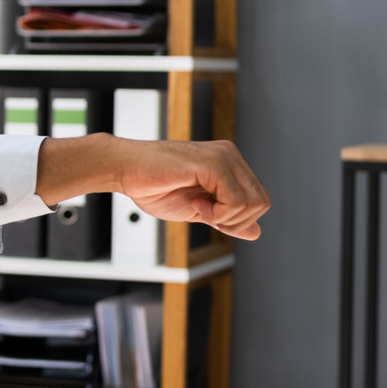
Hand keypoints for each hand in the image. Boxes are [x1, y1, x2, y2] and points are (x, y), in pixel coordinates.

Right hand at [111, 138, 269, 239]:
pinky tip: (197, 205)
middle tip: (205, 215)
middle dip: (236, 222)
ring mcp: (224, 157)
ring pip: (253, 203)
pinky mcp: (214, 163)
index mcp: (228, 163)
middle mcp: (230, 156)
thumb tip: (255, 232)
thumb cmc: (152, 185)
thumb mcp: (198, 209)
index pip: (258, 199)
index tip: (209, 216)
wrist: (125, 170)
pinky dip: (218, 214)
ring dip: (225, 218)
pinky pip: (236, 201)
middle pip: (262, 202)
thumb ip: (226, 218)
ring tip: (199, 207)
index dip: (238, 220)